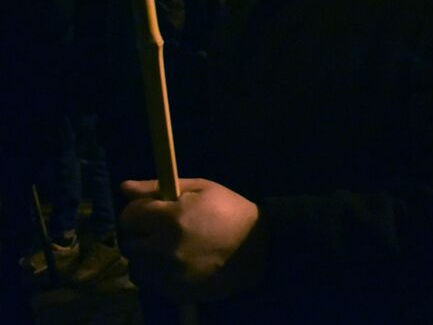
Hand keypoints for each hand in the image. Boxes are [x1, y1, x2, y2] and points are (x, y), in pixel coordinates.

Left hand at [120, 178, 264, 302]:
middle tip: (163, 229)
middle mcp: (164, 250)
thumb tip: (124, 188)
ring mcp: (169, 275)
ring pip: (136, 266)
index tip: (154, 211)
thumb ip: (159, 188)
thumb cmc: (230, 211)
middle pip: (129, 243)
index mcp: (171, 219)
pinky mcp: (175, 292)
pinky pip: (150, 283)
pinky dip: (158, 273)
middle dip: (142, 234)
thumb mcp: (201, 189)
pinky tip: (177, 264)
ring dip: (147, 256)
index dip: (140, 211)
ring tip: (169, 248)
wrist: (260, 248)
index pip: (128, 217)